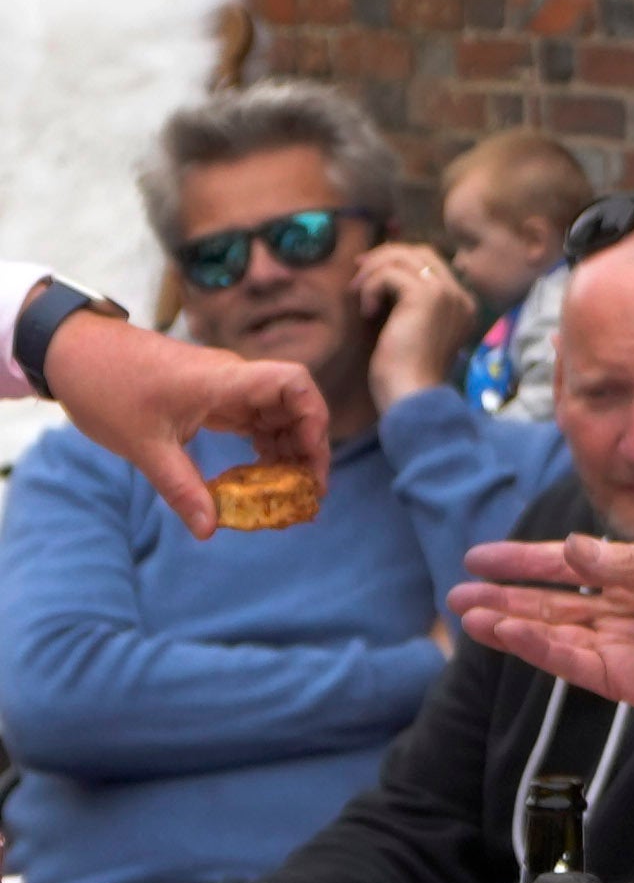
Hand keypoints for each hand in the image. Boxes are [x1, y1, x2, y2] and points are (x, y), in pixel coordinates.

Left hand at [37, 311, 329, 534]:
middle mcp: (232, 378)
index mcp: (224, 380)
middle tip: (305, 489)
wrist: (70, 352)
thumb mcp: (143, 445)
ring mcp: (222, 385)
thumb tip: (208, 530)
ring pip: (276, 412)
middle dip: (307, 446)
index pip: (294, 384)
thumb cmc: (105, 387)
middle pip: (294, 404)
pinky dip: (263, 442)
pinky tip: (257, 469)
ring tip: (285, 486)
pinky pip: (252, 417)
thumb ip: (181, 488)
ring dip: (286, 447)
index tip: (310, 462)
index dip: (315, 420)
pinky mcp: (209, 394)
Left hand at [356, 241, 481, 407]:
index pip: (431, 264)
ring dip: (372, 272)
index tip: (368, 272)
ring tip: (358, 296)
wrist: (412, 393)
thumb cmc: (406, 372)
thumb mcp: (411, 330)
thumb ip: (410, 304)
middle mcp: (460, 295)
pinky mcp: (427, 296)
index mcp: (462, 305)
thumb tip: (384, 276)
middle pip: (420, 252)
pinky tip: (366, 312)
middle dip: (384, 257)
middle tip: (358, 271)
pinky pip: (388, 274)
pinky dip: (369, 288)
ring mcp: (446, 293)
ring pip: (402, 258)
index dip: (397, 261)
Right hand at [446, 534, 633, 779]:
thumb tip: (574, 545)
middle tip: (458, 592)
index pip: (570, 564)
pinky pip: (569, 661)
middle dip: (504, 595)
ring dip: (510, 624)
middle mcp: (623, 609)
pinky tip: (508, 635)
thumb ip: (629, 568)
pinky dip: (536, 649)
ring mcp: (619, 645)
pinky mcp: (621, 680)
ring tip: (470, 615)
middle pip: (550, 600)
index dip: (525, 560)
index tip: (480, 557)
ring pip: (551, 632)